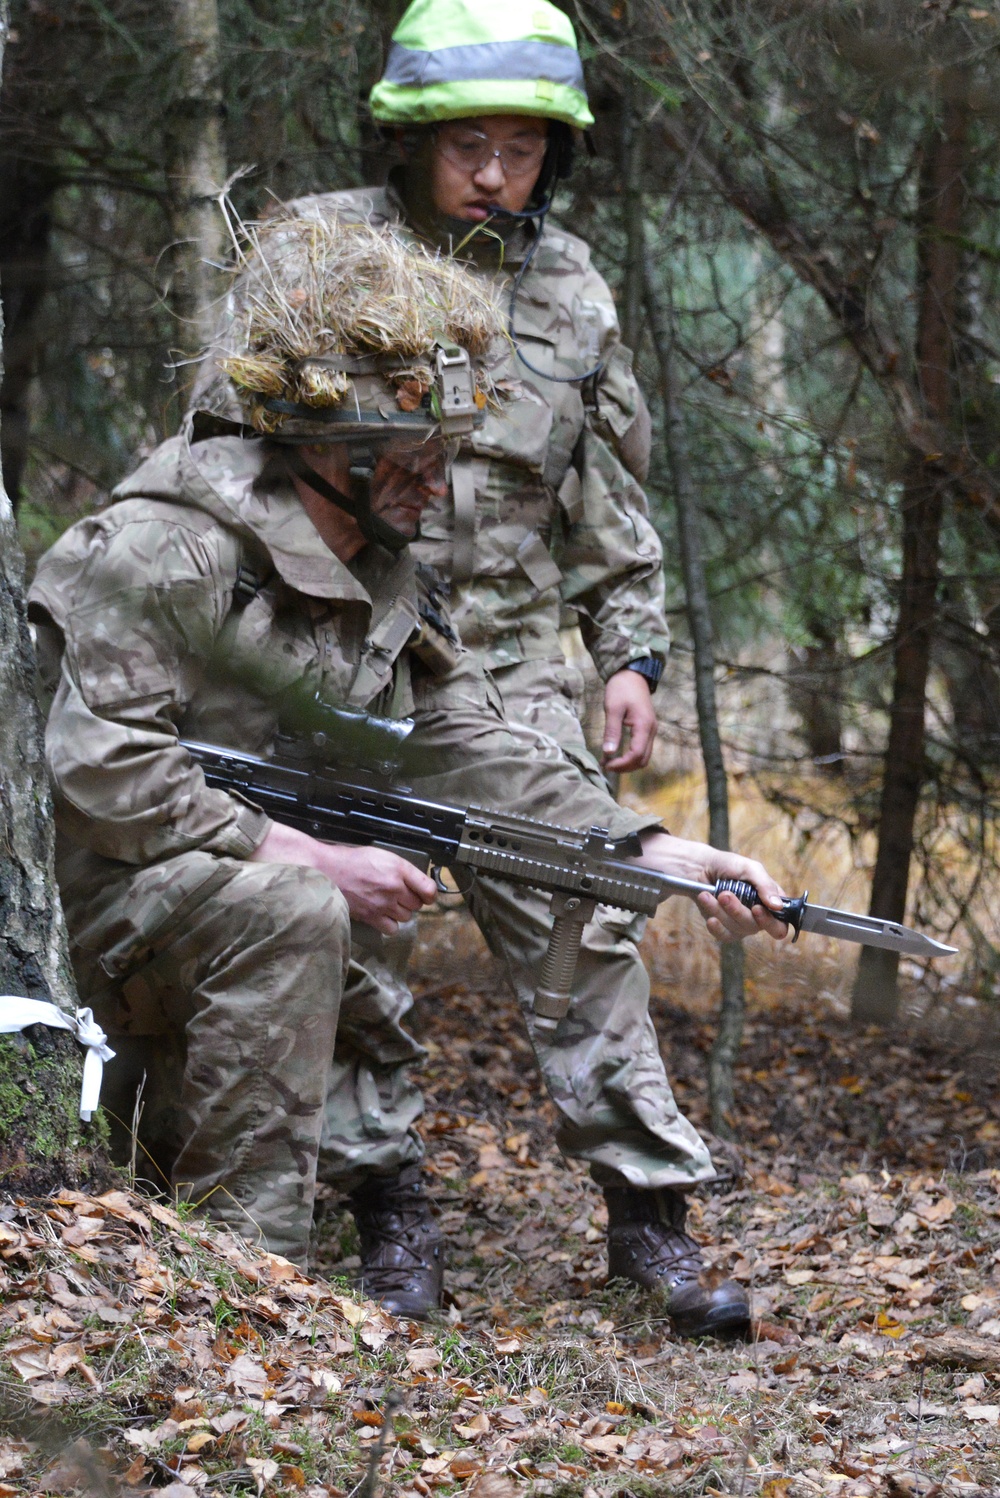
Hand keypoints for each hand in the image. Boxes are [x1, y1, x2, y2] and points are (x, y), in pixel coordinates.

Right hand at [250, 821, 437, 933]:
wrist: (327, 872)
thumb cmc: (351, 861)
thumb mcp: (381, 856)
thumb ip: (401, 869)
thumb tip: (416, 881)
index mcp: (398, 868)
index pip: (428, 888)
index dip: (430, 894)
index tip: (427, 894)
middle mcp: (394, 887)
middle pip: (417, 904)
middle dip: (411, 900)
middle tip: (400, 895)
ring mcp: (383, 904)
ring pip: (406, 916)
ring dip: (401, 912)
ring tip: (389, 904)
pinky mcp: (372, 917)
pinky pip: (392, 928)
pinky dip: (390, 924)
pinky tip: (383, 915)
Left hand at [602, 668, 657, 771]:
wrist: (632, 674)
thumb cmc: (621, 689)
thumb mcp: (613, 709)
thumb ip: (612, 731)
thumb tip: (608, 753)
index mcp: (644, 726)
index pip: (636, 755)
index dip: (621, 764)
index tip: (605, 765)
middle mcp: (651, 731)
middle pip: (642, 760)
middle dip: (625, 767)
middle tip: (606, 765)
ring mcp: (651, 730)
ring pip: (644, 756)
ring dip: (628, 763)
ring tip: (609, 761)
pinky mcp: (647, 729)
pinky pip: (642, 748)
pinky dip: (630, 755)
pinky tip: (616, 753)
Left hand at [637, 831, 789, 942]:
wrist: (699, 868)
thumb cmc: (727, 865)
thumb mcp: (749, 868)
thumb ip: (765, 885)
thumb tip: (778, 906)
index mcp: (770, 902)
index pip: (781, 924)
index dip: (771, 922)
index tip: (756, 908)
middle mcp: (758, 916)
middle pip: (755, 927)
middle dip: (738, 910)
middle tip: (724, 895)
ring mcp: (741, 924)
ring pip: (737, 929)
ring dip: (721, 911)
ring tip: (708, 894)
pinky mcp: (724, 928)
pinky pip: (724, 935)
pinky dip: (716, 926)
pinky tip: (709, 916)